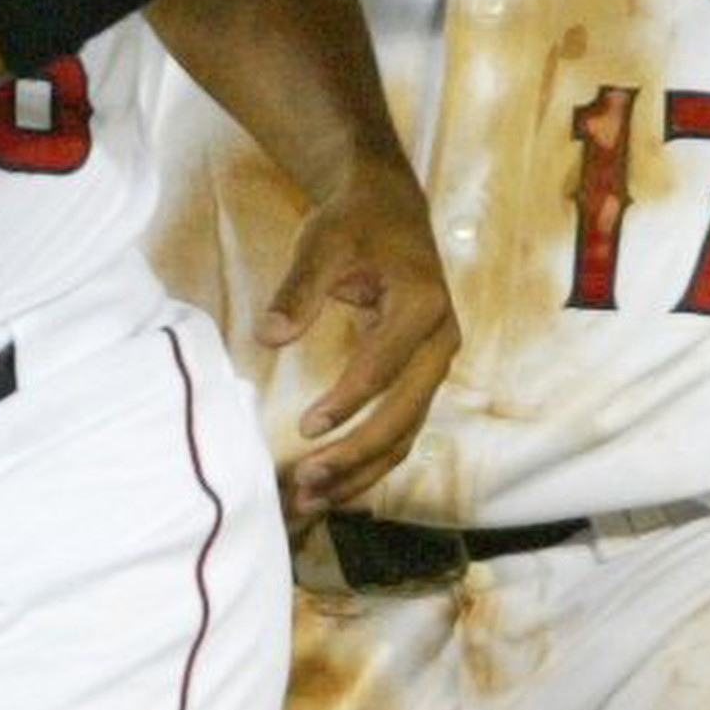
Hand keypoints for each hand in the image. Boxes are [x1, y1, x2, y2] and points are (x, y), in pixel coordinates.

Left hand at [258, 164, 458, 520]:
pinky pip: (401, 430)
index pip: (384, 366)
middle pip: (404, 415)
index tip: (306, 427)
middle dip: (356, 454)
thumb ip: (299, 289)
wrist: (391, 210)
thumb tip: (269, 336)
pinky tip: (333, 487)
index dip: (348, 400)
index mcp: (422, 306)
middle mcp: (439, 343)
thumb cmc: (356, 223)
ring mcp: (433, 365)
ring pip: (405, 434)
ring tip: (311, 499)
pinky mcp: (419, 379)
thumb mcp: (323, 242)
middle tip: (306, 483)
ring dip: (361, 471)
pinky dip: (368, 462)